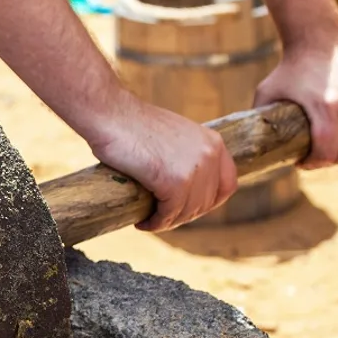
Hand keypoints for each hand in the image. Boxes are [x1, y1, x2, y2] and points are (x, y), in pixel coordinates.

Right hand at [86, 94, 239, 231]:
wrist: (110, 114)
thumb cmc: (133, 125)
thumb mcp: (175, 137)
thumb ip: (188, 156)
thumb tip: (188, 187)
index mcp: (212, 142)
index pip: (227, 184)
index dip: (210, 202)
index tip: (189, 208)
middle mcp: (209, 155)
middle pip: (206, 202)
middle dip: (184, 214)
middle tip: (162, 216)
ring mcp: (193, 169)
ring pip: (187, 211)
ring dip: (168, 221)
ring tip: (150, 220)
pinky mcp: (172, 182)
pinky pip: (169, 213)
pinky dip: (156, 223)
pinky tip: (142, 222)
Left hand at [254, 30, 337, 168]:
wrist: (320, 39)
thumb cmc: (291, 68)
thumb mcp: (267, 91)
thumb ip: (258, 118)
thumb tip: (248, 143)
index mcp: (325, 106)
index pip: (328, 151)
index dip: (315, 163)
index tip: (304, 161)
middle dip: (329, 159)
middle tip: (316, 155)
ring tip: (332, 148)